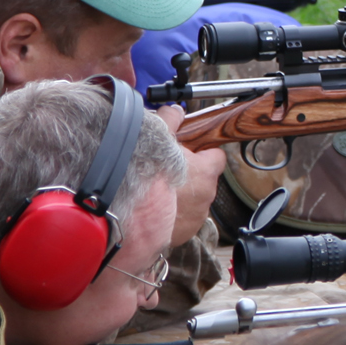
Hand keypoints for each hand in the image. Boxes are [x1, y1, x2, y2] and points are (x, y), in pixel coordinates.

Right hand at [158, 105, 223, 243]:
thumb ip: (170, 121)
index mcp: (205, 172)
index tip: (192, 151)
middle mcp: (206, 196)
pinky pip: (180, 220)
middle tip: (165, 170)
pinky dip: (170, 215)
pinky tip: (152, 209)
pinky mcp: (183, 234)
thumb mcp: (158, 137)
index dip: (204, 151)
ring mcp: (196, 217)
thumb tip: (175, 111)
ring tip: (155, 192)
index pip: (217, 156)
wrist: (128, 214)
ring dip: (178, 196)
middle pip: (203, 179)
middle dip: (188, 174)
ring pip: (192, 201)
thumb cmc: (146, 176)